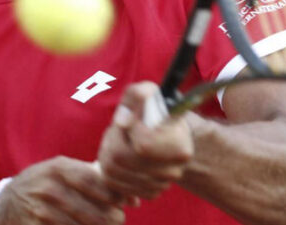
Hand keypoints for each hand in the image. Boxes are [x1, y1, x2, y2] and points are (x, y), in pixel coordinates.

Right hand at [0, 156, 125, 224]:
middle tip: (117, 218)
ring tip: (103, 224)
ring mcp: (41, 212)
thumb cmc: (44, 184)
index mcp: (59, 168)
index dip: (116, 195)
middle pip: (96, 212)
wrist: (6, 203)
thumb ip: (95, 178)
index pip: (97, 183)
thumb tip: (133, 198)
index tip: (127, 201)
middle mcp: (49, 188)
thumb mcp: (62, 171)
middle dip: (113, 219)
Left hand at [97, 81, 194, 199]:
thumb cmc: (155, 110)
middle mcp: (173, 171)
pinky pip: (113, 184)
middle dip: (112, 139)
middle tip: (117, 129)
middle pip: (121, 158)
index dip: (129, 129)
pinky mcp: (146, 193)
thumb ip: (138, 95)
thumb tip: (122, 121)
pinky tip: (118, 155)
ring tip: (116, 139)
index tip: (132, 118)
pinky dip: (109, 168)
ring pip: (112, 172)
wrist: (166, 133)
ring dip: (106, 153)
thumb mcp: (149, 93)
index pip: (143, 145)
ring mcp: (160, 185)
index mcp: (179, 147)